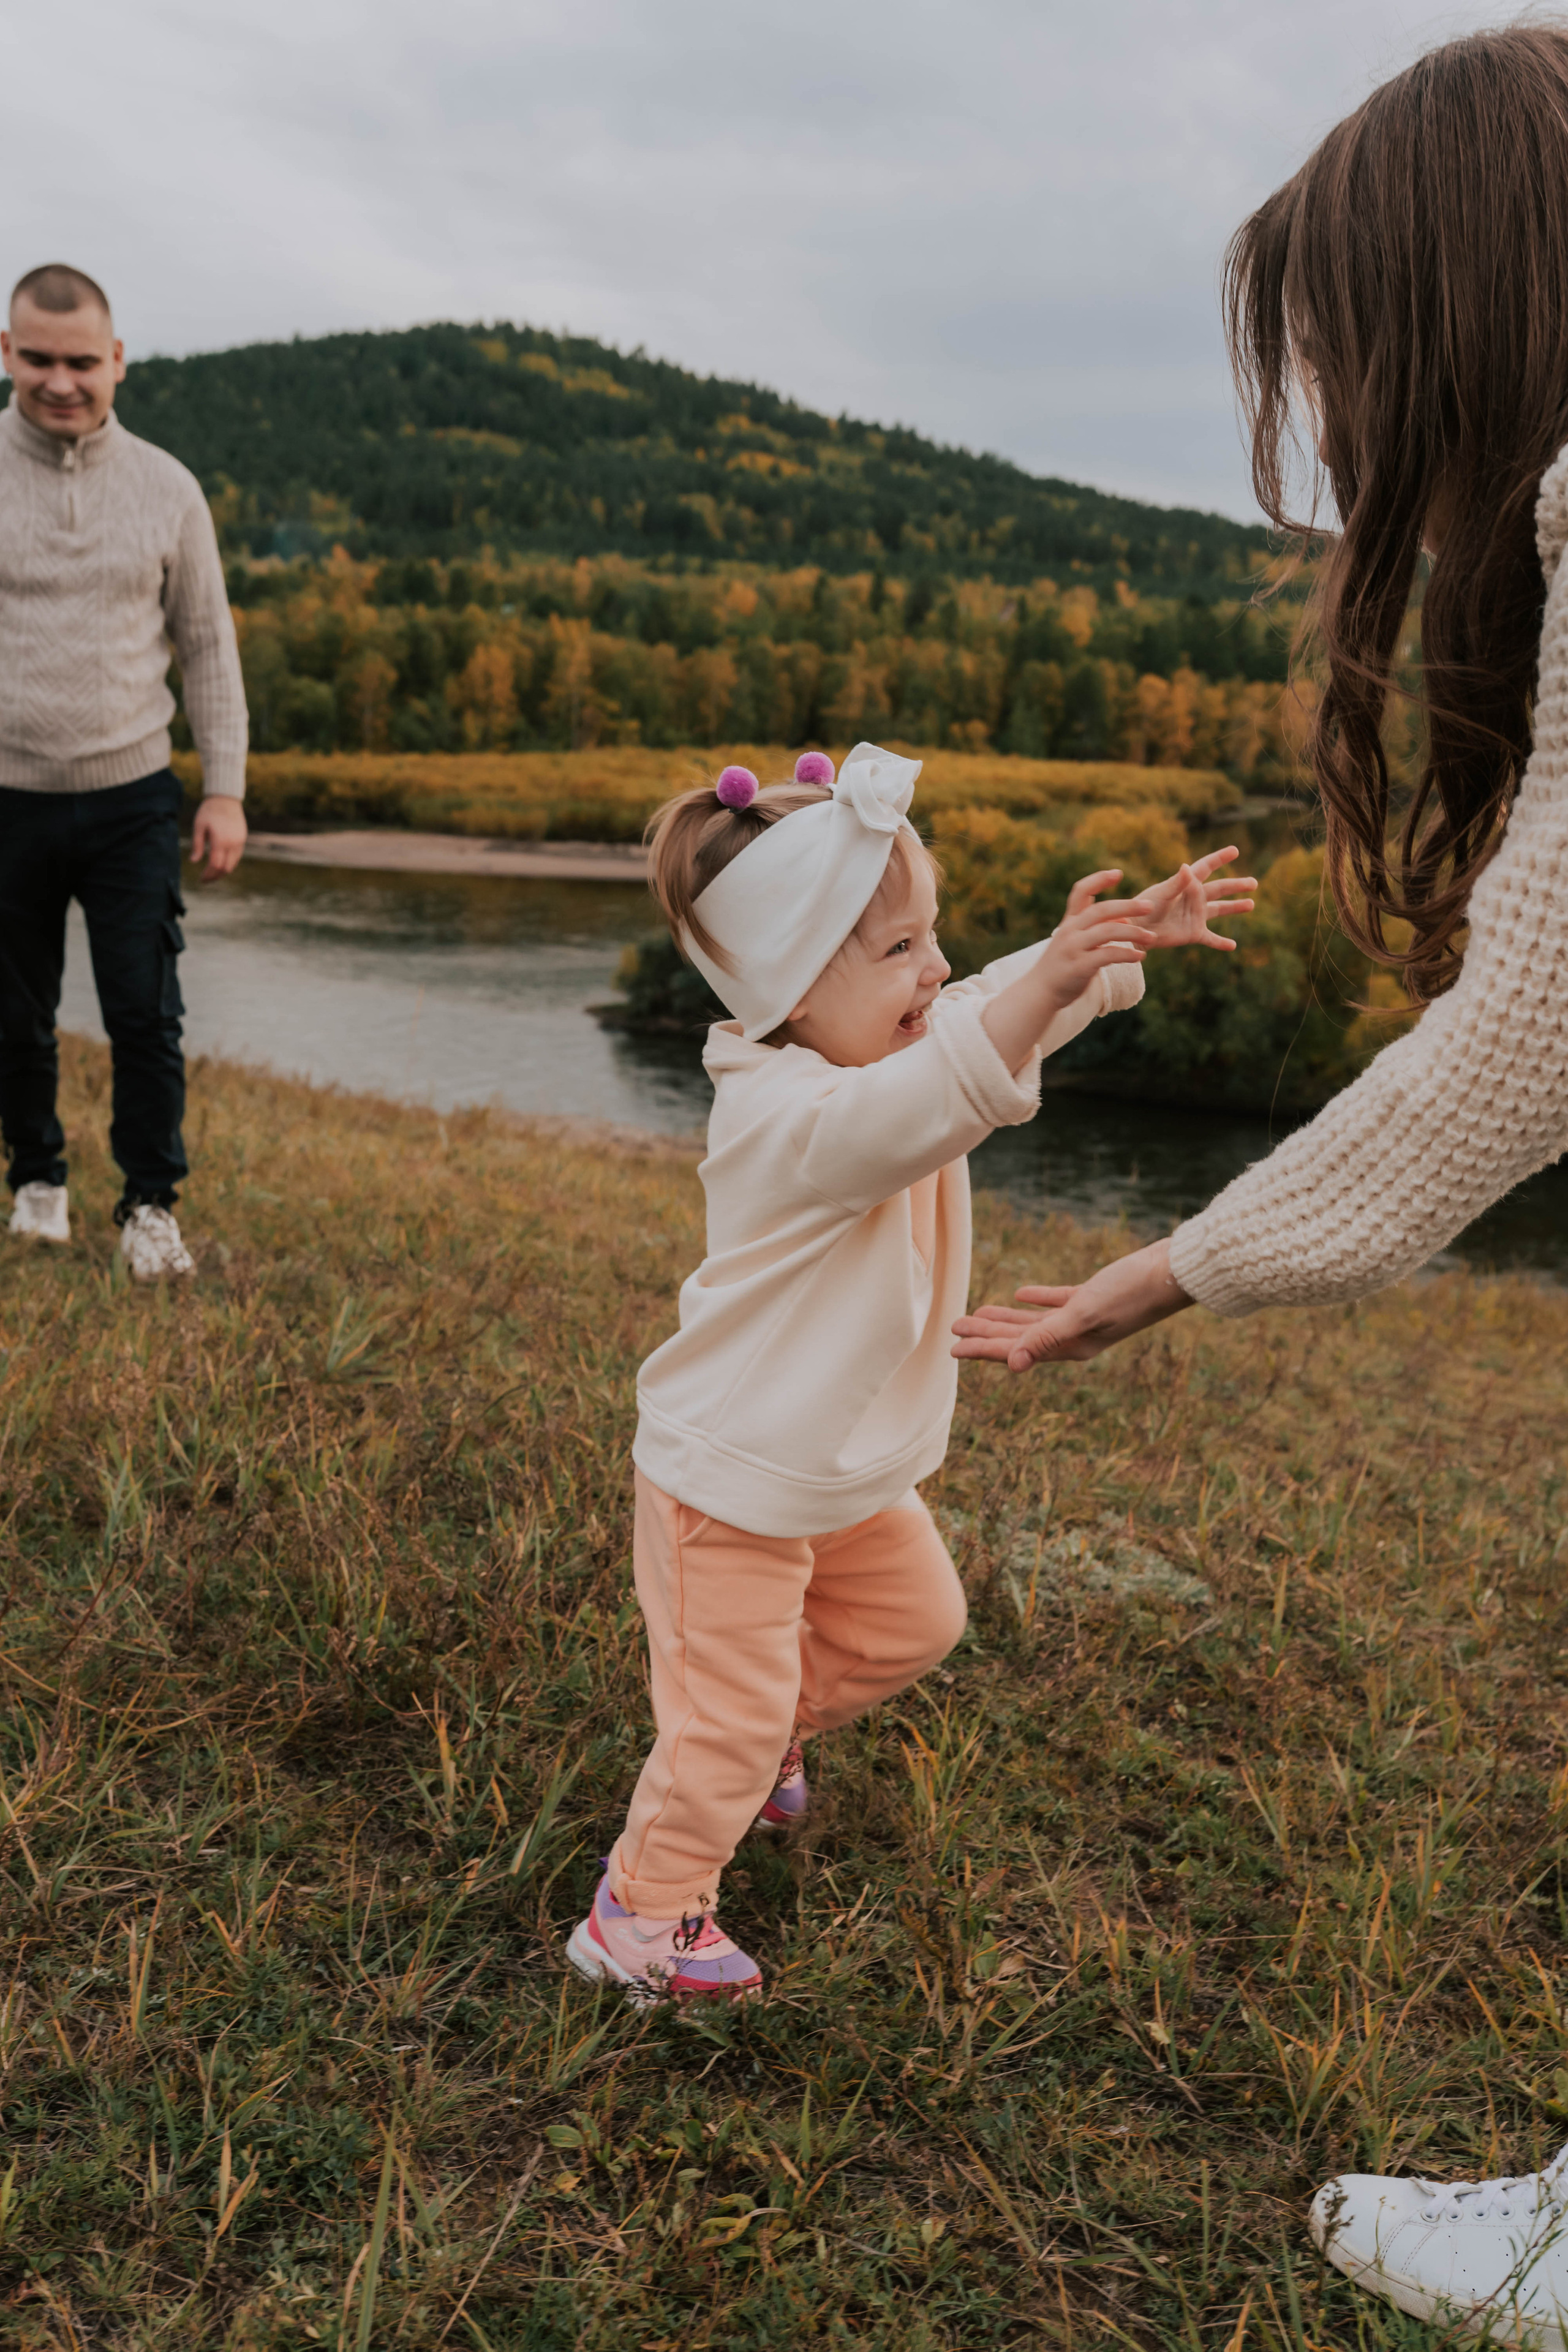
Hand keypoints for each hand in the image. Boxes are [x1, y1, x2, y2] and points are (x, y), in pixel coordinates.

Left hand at [191, 795, 247, 878]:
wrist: (226, 798)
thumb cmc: (209, 811)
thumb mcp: (199, 826)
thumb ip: (197, 845)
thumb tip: (194, 862)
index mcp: (220, 841)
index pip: (215, 865)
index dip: (208, 875)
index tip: (200, 879)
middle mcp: (232, 843)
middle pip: (225, 868)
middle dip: (215, 876)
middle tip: (205, 880)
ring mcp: (239, 842)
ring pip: (233, 864)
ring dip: (222, 872)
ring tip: (212, 874)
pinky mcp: (242, 839)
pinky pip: (237, 857)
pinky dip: (229, 863)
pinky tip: (220, 863)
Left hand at [952, 1238, 1191, 1370]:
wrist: (1175, 1271)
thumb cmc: (1131, 1291)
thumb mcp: (1085, 1313)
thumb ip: (1048, 1337)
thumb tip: (1011, 1364)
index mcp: (1071, 1346)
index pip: (1015, 1349)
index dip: (982, 1347)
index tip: (952, 1347)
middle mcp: (1076, 1337)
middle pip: (1020, 1337)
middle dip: (986, 1333)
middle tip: (954, 1327)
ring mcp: (1086, 1319)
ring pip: (1035, 1321)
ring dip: (1007, 1318)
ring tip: (978, 1312)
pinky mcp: (1095, 1298)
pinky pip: (1058, 1302)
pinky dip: (1037, 1299)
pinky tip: (1020, 1293)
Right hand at [1034, 867, 1156, 1009]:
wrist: (1039, 992)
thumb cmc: (1062, 966)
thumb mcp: (1076, 942)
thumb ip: (1097, 927)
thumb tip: (1125, 918)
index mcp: (1069, 922)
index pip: (1081, 891)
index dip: (1099, 879)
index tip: (1117, 873)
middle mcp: (1070, 931)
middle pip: (1101, 910)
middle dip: (1128, 905)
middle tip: (1150, 906)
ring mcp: (1073, 948)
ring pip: (1108, 931)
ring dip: (1134, 933)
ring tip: (1152, 938)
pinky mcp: (1079, 966)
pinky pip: (1108, 955)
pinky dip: (1127, 954)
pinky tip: (1140, 957)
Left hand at [1135, 846, 1255, 950]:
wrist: (1134, 931)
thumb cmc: (1144, 908)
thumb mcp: (1161, 894)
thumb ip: (1176, 882)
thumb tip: (1187, 866)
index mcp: (1187, 885)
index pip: (1206, 867)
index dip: (1220, 858)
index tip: (1235, 850)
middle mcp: (1194, 898)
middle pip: (1220, 889)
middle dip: (1236, 885)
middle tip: (1254, 882)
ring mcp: (1195, 916)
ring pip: (1220, 910)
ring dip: (1235, 907)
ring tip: (1251, 904)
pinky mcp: (1193, 933)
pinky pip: (1211, 939)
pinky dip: (1221, 943)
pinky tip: (1233, 946)